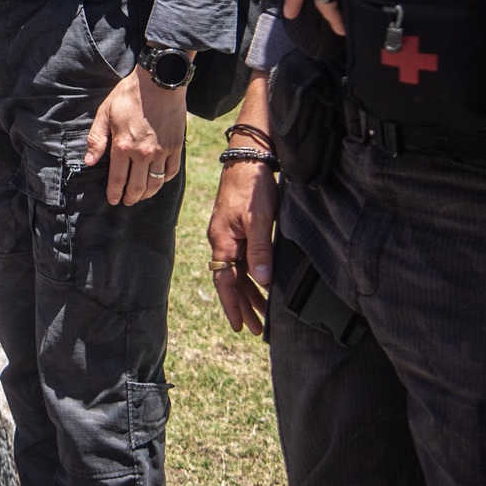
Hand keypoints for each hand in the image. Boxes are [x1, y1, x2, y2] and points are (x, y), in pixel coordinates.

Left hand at [84, 70, 186, 204]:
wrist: (159, 82)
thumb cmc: (129, 95)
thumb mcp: (105, 113)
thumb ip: (96, 139)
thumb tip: (89, 162)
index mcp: (122, 146)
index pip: (117, 179)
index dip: (114, 193)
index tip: (112, 200)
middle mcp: (142, 153)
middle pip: (137, 186)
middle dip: (130, 198)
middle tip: (126, 202)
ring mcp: (161, 151)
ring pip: (155, 182)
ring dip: (147, 193)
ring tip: (141, 196)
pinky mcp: (175, 146)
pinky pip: (171, 171)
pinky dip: (164, 180)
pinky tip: (158, 180)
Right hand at [207, 160, 278, 334]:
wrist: (248, 157)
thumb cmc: (252, 186)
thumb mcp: (259, 219)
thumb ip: (260, 250)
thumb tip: (263, 281)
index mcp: (223, 241)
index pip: (225, 282)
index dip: (233, 306)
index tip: (240, 326)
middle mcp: (222, 240)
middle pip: (230, 281)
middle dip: (243, 306)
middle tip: (256, 328)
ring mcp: (229, 234)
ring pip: (237, 271)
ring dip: (249, 292)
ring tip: (262, 312)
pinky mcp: (237, 227)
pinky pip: (242, 258)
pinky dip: (252, 274)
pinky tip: (261, 282)